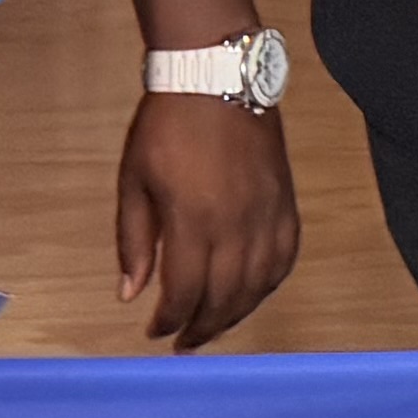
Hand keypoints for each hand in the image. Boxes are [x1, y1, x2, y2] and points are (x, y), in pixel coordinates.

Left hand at [117, 86, 305, 345]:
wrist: (217, 75)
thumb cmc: (166, 125)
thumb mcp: (134, 180)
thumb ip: (135, 240)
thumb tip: (130, 293)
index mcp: (194, 220)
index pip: (186, 292)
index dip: (169, 320)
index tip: (155, 331)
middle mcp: (237, 225)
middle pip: (225, 298)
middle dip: (202, 327)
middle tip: (185, 343)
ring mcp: (268, 214)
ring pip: (259, 285)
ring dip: (237, 314)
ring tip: (215, 325)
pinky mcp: (286, 202)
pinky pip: (286, 257)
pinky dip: (270, 283)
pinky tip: (253, 292)